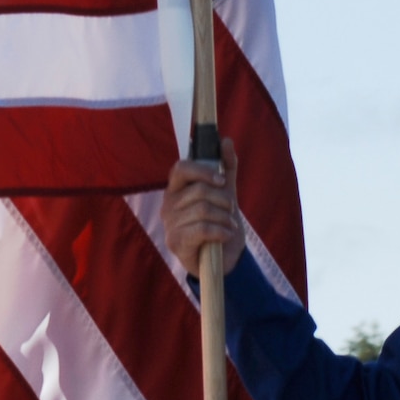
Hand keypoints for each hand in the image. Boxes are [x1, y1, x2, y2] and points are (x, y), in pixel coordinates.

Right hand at [160, 137, 245, 277]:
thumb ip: (227, 167)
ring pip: (203, 210)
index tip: (221, 181)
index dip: (202, 171)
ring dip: (225, 218)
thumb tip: (226, 140)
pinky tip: (226, 235)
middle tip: (231, 210)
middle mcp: (168, 205)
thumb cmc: (220, 223)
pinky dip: (221, 231)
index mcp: (176, 189)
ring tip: (231, 225)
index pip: (181, 168)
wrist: (223, 259)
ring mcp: (170, 225)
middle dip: (223, 200)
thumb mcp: (226, 193)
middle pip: (199, 191)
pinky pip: (203, 229)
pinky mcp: (176, 243)